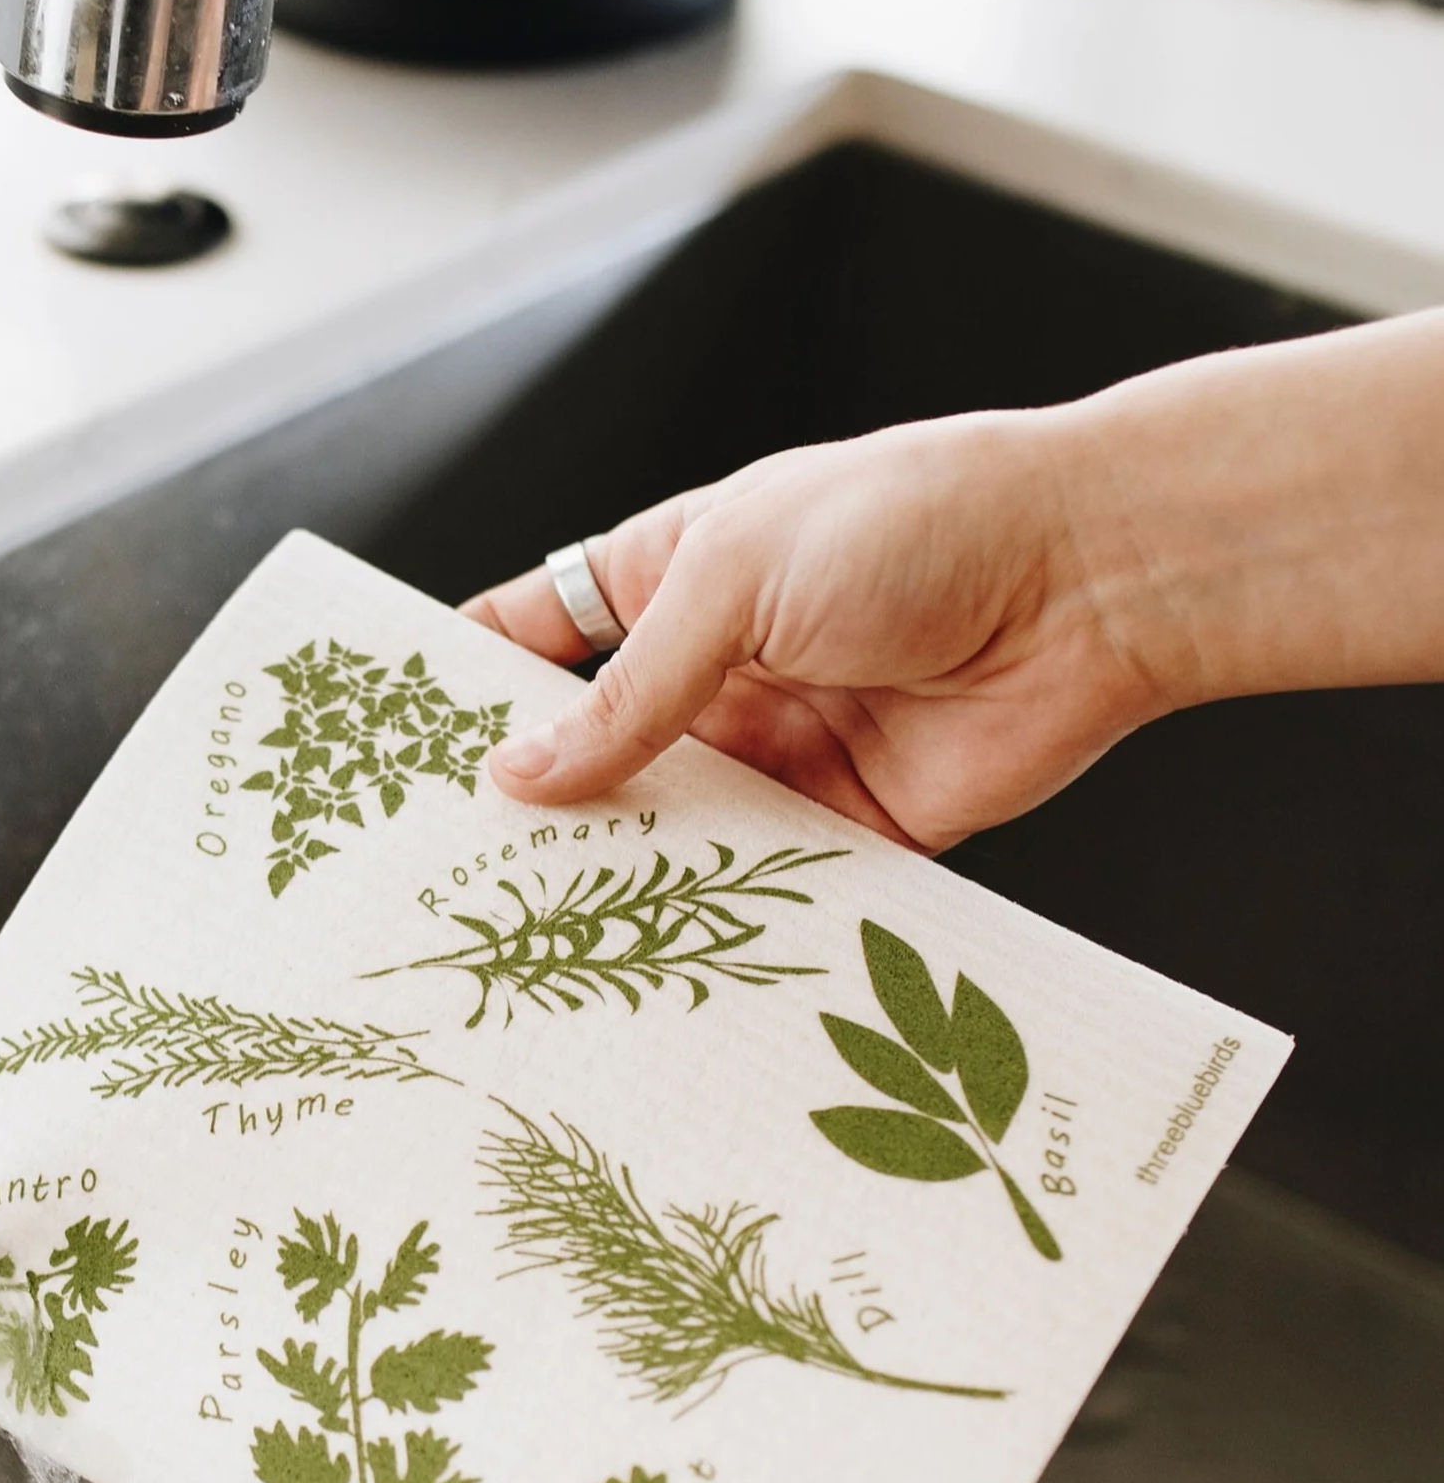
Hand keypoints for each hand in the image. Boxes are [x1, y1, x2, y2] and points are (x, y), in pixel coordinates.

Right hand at [463, 309, 1443, 846]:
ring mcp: (777, 751)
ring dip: (615, 874)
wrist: (1092, 579)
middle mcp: (717, 671)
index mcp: (673, 578)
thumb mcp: (734, 580)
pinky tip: (654, 960)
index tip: (390, 748)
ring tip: (527, 936)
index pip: (539, 636)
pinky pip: (761, 884)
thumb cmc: (914, 522)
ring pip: (668, 830)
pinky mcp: (845, 827)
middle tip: (441, 872)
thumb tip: (520, 772)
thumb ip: (629, 691)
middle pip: (595, 752)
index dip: (467, 685)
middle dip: (529, 807)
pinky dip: (716, 918)